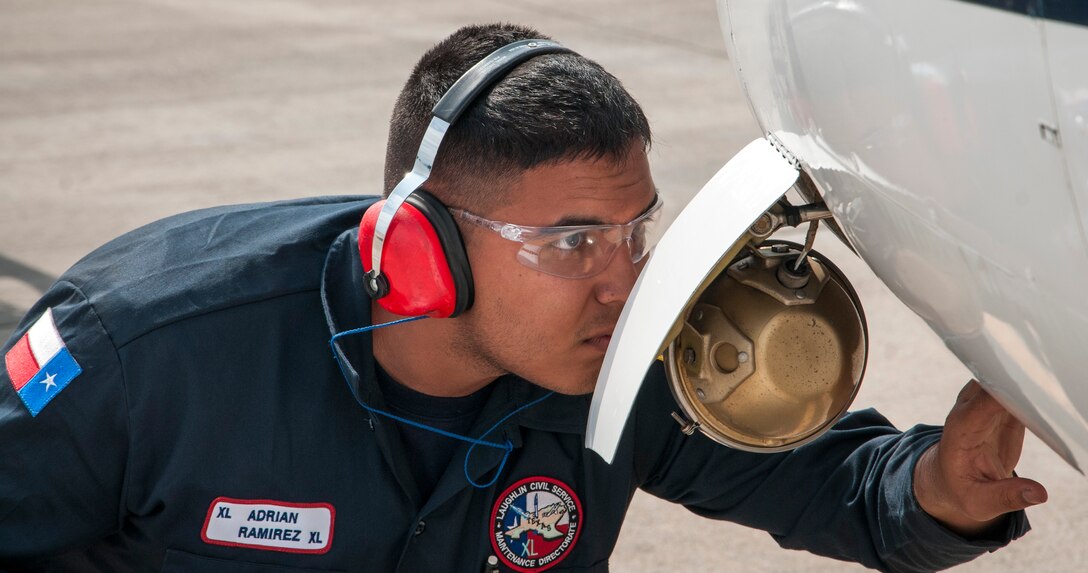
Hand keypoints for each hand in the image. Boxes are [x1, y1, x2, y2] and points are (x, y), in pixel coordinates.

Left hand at [913, 380, 1047, 536]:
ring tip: (1054, 399)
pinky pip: (1018, 391)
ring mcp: (984, 404)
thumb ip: (1006, 496)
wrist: (950, 479)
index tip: (1031, 399)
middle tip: (1048, 396)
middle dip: (1020, 384)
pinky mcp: (1001, 407)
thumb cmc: (960, 489)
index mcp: (961, 429)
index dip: (1007, 395)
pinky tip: (1051, 403)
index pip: (983, 402)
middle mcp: (970, 409)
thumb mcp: (978, 502)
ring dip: (1029, 386)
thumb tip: (1039, 494)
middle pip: (995, 383)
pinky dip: (1033, 393)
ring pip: (1008, 381)